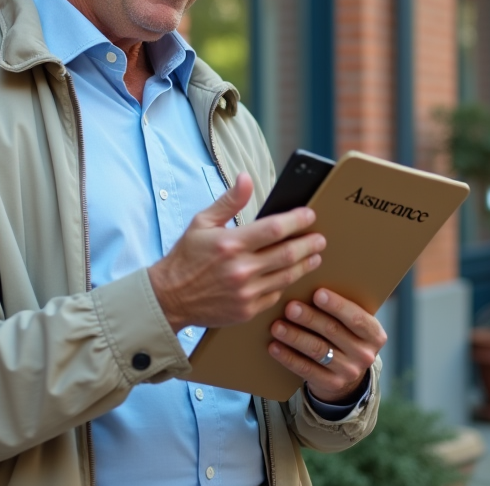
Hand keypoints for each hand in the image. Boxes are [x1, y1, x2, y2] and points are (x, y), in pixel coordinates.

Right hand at [148, 173, 325, 330]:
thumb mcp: (202, 222)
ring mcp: (246, 293)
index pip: (274, 229)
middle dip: (309, 244)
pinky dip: (287, 283)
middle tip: (320, 238)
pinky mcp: (247, 311)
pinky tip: (292, 274)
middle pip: (288, 254)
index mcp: (230, 244)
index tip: (309, 215)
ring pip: (287, 276)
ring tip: (315, 255)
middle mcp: (241, 269)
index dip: (297, 220)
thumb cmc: (186, 257)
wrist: (169, 298)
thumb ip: (229, 201)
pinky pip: (276, 294)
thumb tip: (246, 178)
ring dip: (305, 264)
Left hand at [268, 288, 386, 403]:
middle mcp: (365, 354)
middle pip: (333, 332)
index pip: (356, 318)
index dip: (337, 306)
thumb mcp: (352, 324)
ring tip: (276, 326)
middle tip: (290, 307)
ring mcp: (349, 372)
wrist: (347, 376)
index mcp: (374, 334)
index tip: (317, 293)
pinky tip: (274, 347)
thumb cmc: (345, 336)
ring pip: (318, 350)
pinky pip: (306, 370)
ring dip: (295, 337)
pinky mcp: (331, 384)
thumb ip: (341, 308)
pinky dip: (288, 357)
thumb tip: (310, 282)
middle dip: (310, 318)